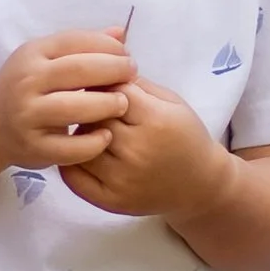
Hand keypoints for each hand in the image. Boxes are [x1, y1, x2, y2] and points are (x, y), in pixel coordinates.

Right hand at [0, 30, 134, 176]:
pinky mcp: (33, 147)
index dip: (108, 46)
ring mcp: (28, 116)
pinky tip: (106, 135)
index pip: (75, 41)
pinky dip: (94, 142)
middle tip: (132, 75)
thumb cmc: (26, 86)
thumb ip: (81, 46)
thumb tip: (121, 33)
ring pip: (75, 108)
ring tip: (123, 104)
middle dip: (113, 71)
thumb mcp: (45, 58)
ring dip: (107, 104)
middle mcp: (26, 82)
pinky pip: (71, 147)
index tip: (126, 54)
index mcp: (31, 54)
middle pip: (79, 71)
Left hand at [58, 76, 223, 227]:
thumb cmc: (185, 136)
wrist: (199, 185)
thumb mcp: (171, 102)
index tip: (107, 84)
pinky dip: (70, 160)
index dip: (107, 83)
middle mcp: (136, 151)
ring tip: (92, 129)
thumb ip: (137, 85)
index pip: (113, 90)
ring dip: (80, 132)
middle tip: (96, 106)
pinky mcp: (110, 201)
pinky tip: (80, 150)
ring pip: (80, 142)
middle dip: (92, 106)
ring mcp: (121, 179)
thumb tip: (100, 69)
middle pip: (94, 115)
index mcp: (155, 121)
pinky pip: (73, 176)